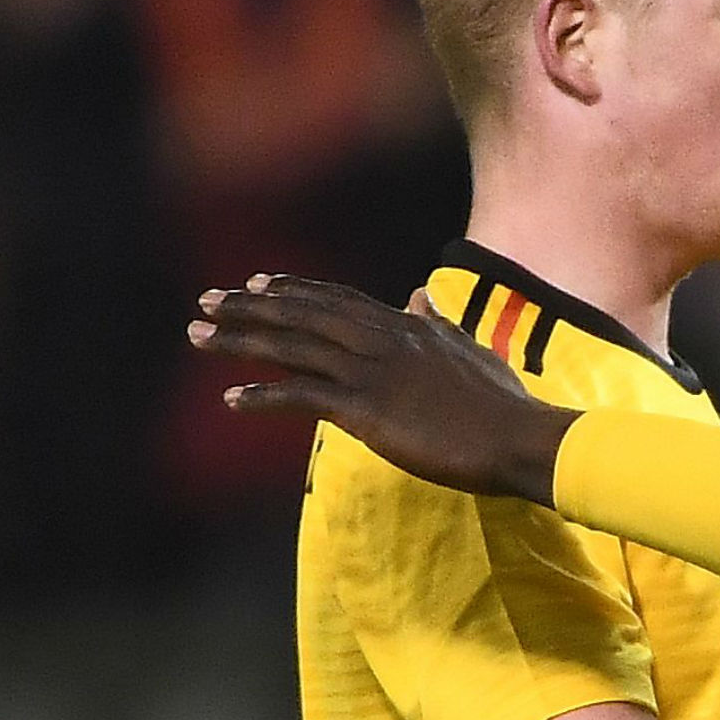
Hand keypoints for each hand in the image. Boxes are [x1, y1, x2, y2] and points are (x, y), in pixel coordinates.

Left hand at [191, 274, 578, 505]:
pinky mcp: (367, 410)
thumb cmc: (503, 404)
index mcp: (408, 327)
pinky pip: (303, 396)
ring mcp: (375, 373)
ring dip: (241, 340)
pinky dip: (264, 395)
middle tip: (206, 301)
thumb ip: (438, 323)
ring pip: (294, 347)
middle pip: (305, 315)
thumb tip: (419, 295)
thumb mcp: (470, 351)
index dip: (296, 291)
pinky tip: (231, 398)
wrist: (521, 436)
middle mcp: (386, 340)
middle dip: (251, 306)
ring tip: (197, 334)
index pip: (340, 300)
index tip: (258, 284)